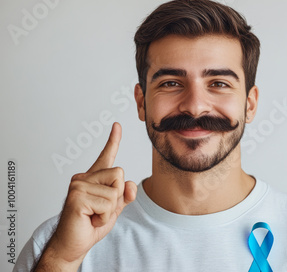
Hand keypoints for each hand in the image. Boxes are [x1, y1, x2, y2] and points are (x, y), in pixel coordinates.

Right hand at [35, 122, 136, 270]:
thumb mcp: (114, 209)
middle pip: (119, 174)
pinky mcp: (77, 197)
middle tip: (99, 210)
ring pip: (114, 191)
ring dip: (109, 210)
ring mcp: (78, 186)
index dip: (113, 140)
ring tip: (93, 215)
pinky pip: (107, 204)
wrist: (73, 244)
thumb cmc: (91, 225)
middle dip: (116, 197)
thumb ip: (124, 195)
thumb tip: (130, 183)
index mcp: (93, 179)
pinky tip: (89, 219)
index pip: (106, 156)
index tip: (117, 125)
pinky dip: (104, 217)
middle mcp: (84, 178)